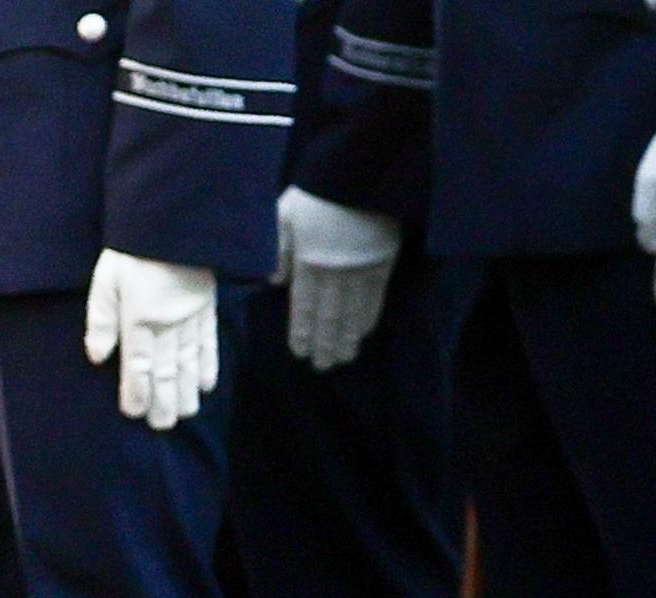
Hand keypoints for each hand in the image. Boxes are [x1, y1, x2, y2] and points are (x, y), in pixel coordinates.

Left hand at [83, 249, 216, 429]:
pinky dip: (208, 366)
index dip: (136, 393)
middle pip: (167, 372)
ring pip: (189, 363)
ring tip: (182, 415)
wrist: (174, 218)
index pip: (139, 366)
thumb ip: (101, 319)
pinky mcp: (207, 308)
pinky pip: (209, 343)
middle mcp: (168, 323)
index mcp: (140, 318)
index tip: (134, 413)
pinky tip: (205, 386)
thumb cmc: (133, 249)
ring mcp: (191, 317)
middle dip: (163, 402)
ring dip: (185, 392)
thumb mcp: (107, 279)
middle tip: (161, 426)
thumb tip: (97, 356)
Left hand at [276, 186, 399, 369]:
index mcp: (308, 262)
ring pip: (352, 314)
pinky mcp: (383, 262)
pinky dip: (368, 319)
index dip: (302, 334)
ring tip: (343, 359)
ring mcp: (361, 270)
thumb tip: (272, 283)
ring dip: (346, 339)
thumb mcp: (284, 214)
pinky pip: (375, 299)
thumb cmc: (316, 192)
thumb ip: (277, 249)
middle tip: (322, 367)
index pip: (303, 308)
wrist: (361, 172)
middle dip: (324, 344)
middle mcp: (334, 273)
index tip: (300, 354)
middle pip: (329, 318)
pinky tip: (364, 333)